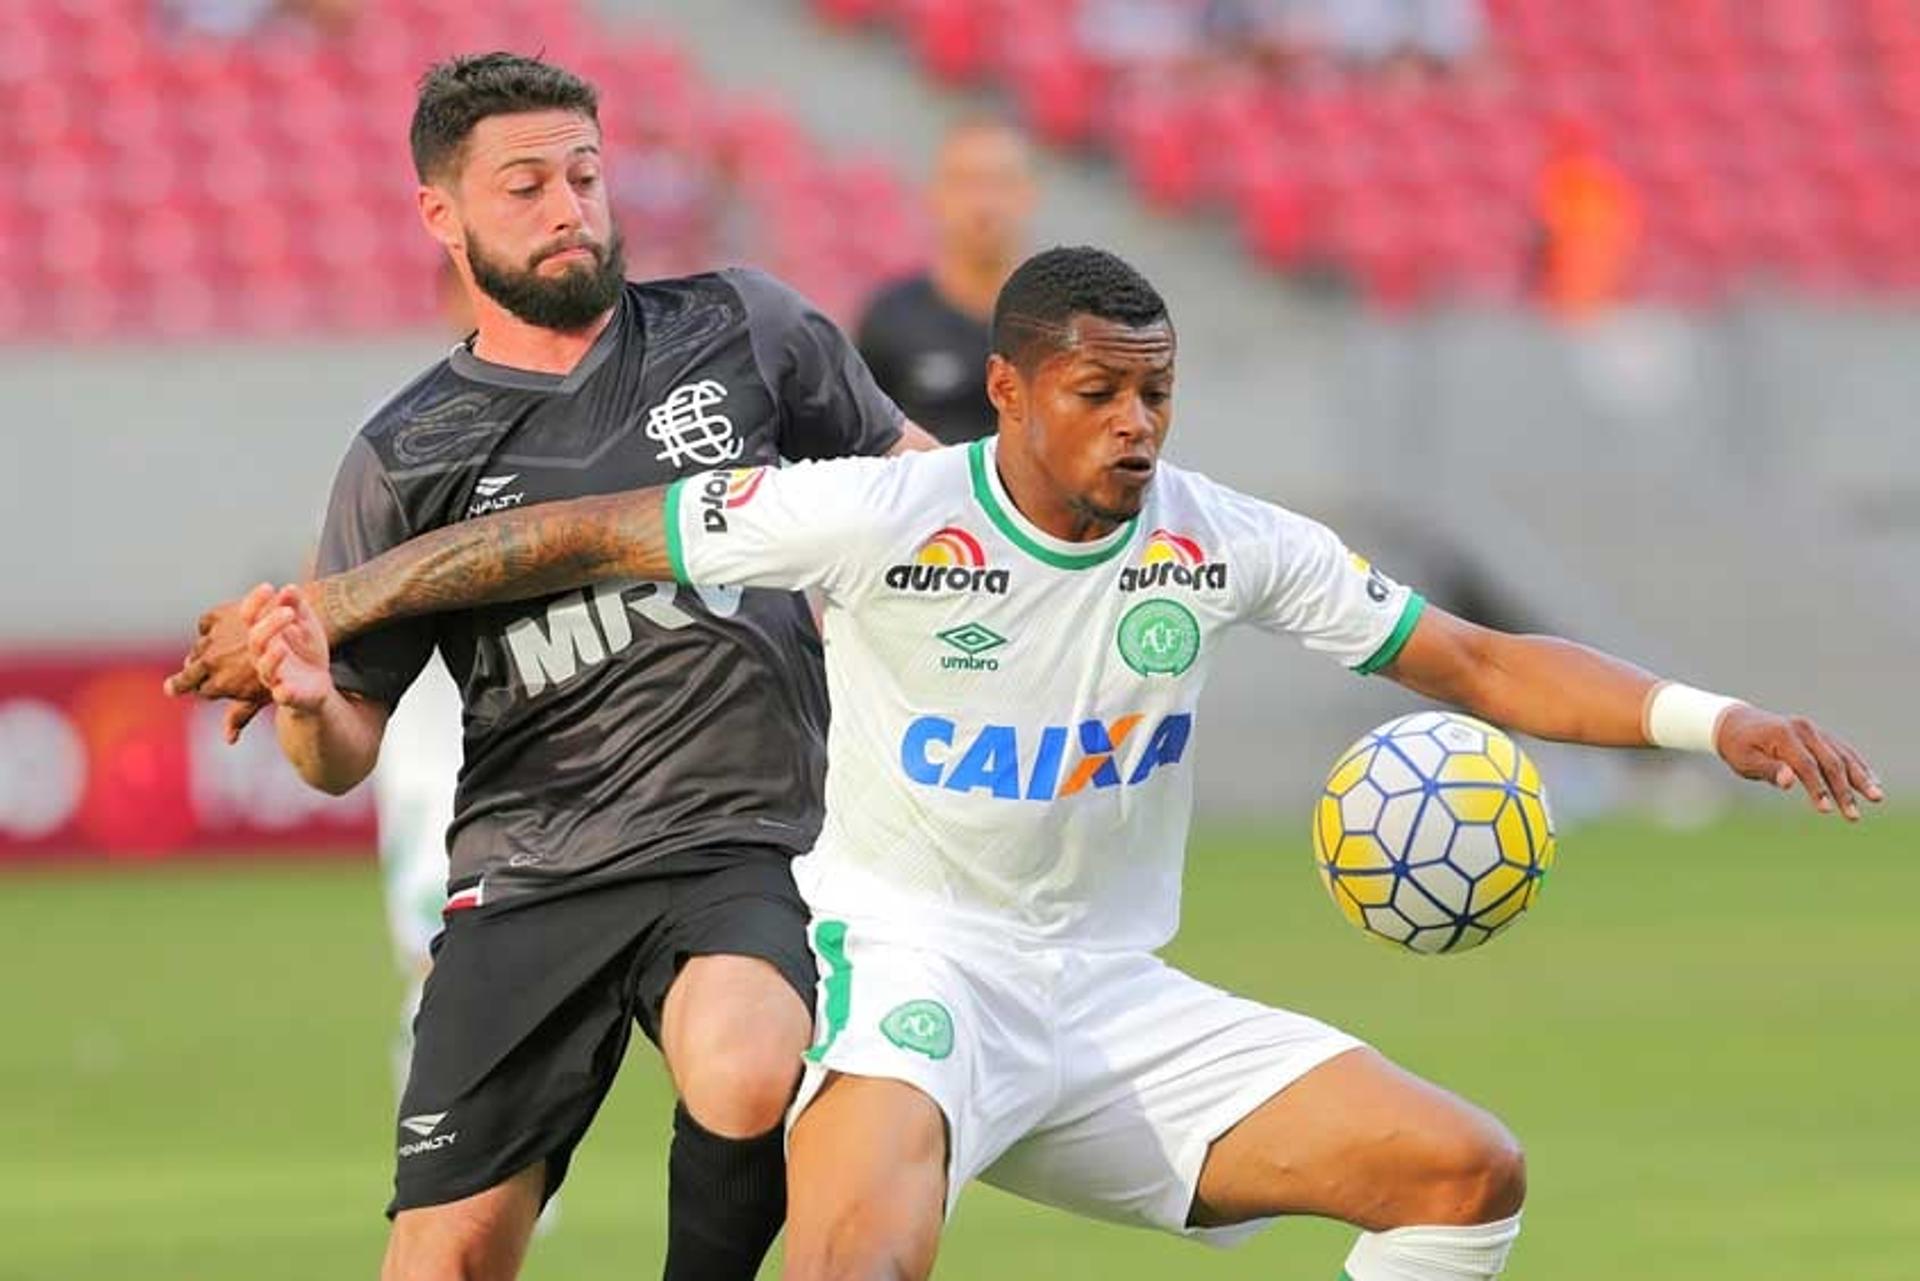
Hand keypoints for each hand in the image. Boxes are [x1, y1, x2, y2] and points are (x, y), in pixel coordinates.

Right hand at [165, 584, 274, 741]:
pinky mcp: (217, 616)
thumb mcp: (261, 695)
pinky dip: (210, 630)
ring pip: (197, 650)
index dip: (197, 694)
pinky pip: (205, 626)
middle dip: (180, 682)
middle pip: (187, 674)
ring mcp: (213, 639)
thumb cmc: (282, 668)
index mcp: (220, 683)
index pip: (200, 692)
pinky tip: (217, 634)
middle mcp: (211, 661)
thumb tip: (229, 740)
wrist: (291, 624)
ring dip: (200, 655)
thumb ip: (240, 716)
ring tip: (204, 659)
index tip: (186, 696)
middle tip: (171, 687)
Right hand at [248, 584, 335, 715]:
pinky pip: (282, 696)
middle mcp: (263, 656)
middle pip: (257, 640)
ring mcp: (274, 677)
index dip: (255, 602)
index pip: (250, 617)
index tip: (267, 586)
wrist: (317, 684)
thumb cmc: (305, 650)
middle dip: (270, 625)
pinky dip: (284, 692)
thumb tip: (289, 587)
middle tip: (288, 612)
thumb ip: (297, 606)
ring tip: (282, 646)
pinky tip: (285, 688)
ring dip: (272, 656)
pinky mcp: (289, 695)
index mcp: (265, 636)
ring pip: (265, 668)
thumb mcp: (305, 624)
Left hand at [1716, 705, 1884, 820]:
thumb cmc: (1739, 747)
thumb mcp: (1745, 761)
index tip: (1827, 810)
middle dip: (1844, 790)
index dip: (1818, 789)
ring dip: (1861, 778)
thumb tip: (1789, 782)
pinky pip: (1843, 750)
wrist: (1737, 723)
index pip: (1807, 766)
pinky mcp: (1821, 735)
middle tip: (1853, 816)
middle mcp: (1804, 730)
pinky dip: (1858, 766)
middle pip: (1830, 762)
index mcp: (1784, 735)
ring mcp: (1815, 731)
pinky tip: (1872, 781)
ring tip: (1877, 797)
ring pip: (1843, 755)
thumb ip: (1769, 770)